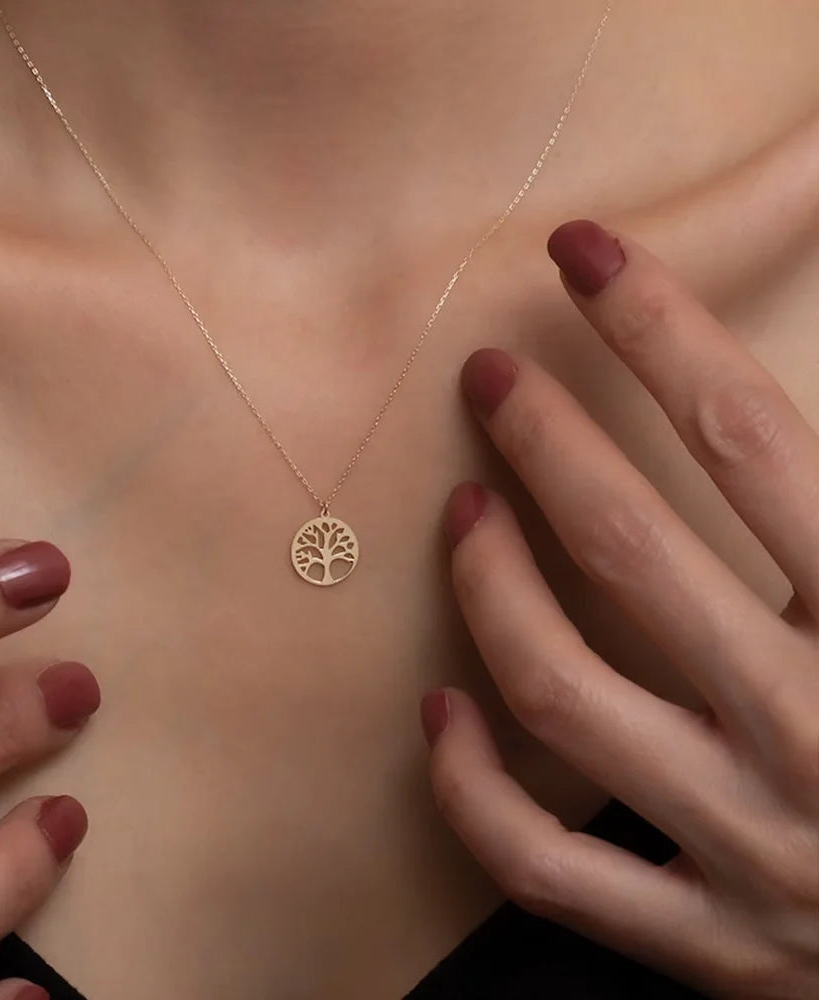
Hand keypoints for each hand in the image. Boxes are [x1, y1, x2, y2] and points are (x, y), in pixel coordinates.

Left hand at [425, 220, 818, 997]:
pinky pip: (544, 864)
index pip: (748, 438)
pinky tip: (436, 711)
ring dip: (490, 586)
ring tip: (461, 513)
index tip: (586, 256)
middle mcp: (814, 736)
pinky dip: (469, 788)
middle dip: (547, 439)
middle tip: (487, 377)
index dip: (659, 327)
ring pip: (561, 694)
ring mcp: (750, 850)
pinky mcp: (703, 943)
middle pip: (630, 552)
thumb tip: (746, 413)